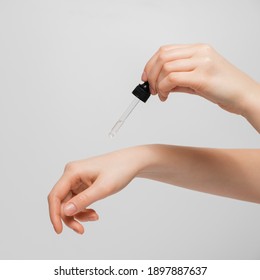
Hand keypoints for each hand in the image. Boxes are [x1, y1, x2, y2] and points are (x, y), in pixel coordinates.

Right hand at [48, 146, 149, 233]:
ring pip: (69, 203)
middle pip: (61, 201)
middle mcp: (72, 174)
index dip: (54, 214)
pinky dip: (84, 209)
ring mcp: (77, 179)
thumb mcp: (103, 188)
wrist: (131, 163)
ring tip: (94, 217)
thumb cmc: (119, 170)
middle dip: (70, 217)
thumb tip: (65, 211)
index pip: (55, 195)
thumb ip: (84, 200)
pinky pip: (77, 200)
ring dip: (78, 214)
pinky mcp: (83, 184)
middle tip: (81, 230)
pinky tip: (94, 213)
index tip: (59, 231)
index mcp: (72, 171)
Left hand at [142, 44, 259, 115]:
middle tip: (151, 88)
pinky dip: (163, 88)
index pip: (165, 50)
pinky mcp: (202, 77)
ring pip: (166, 68)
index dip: (151, 64)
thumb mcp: (198, 78)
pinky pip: (172, 79)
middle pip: (162, 57)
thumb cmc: (223, 88)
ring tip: (160, 94)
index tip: (146, 76)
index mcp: (198, 50)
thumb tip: (159, 83)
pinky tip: (165, 96)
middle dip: (151, 74)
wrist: (244, 96)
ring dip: (157, 83)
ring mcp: (201, 63)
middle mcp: (199, 53)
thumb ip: (179, 78)